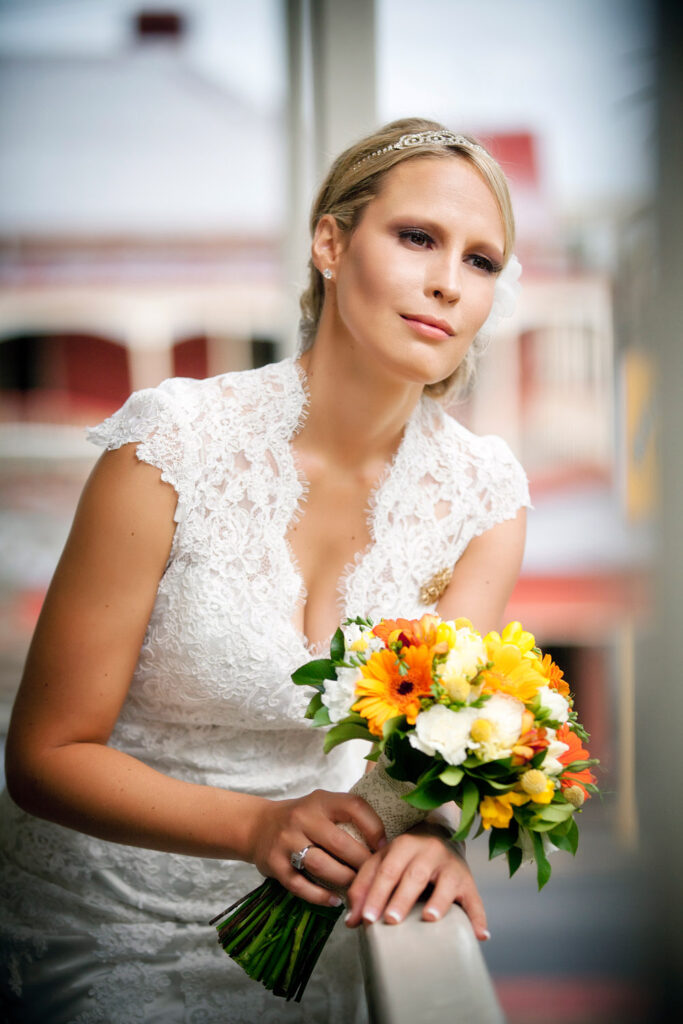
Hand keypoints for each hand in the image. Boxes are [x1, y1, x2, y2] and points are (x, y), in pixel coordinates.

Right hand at [249, 789, 385, 907]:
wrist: (258, 826)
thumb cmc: (302, 818)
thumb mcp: (322, 806)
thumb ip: (347, 816)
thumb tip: (387, 841)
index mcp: (320, 801)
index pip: (354, 807)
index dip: (374, 828)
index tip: (384, 847)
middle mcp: (302, 817)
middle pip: (340, 843)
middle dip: (362, 862)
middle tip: (375, 875)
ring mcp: (286, 841)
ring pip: (321, 865)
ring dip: (344, 880)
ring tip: (357, 888)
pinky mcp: (274, 864)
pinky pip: (300, 885)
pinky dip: (320, 896)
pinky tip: (335, 900)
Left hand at [344, 824, 489, 940]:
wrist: (441, 836)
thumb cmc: (405, 857)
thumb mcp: (381, 863)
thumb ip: (363, 888)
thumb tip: (351, 921)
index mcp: (403, 845)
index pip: (387, 870)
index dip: (376, 894)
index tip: (366, 919)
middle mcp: (429, 851)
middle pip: (414, 875)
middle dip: (402, 898)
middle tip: (391, 920)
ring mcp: (451, 865)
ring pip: (445, 883)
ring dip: (438, 901)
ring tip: (429, 918)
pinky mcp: (468, 881)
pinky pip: (475, 900)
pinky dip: (479, 918)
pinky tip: (480, 936)